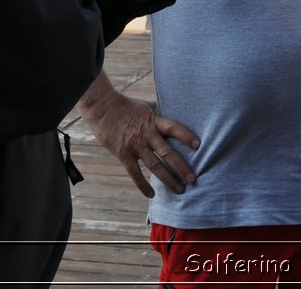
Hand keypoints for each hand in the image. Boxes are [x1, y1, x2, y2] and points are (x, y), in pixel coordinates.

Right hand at [81, 83, 199, 197]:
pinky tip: (152, 195)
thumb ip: (159, 115)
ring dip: (168, 179)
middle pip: (167, 152)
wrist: (102, 108)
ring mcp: (135, 145)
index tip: (198, 146)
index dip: (186, 136)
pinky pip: (135, 173)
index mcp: (154, 121)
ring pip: (154, 166)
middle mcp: (146, 134)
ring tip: (180, 190)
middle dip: (181, 167)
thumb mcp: (146, 107)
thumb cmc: (126, 106)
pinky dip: (143, 185)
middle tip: (193, 179)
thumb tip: (175, 114)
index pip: (174, 128)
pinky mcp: (123, 154)